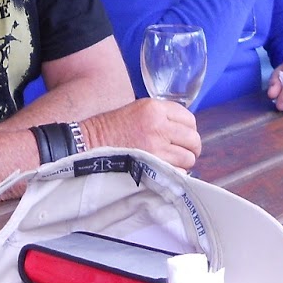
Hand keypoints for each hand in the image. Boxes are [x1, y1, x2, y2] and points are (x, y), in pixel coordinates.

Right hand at [81, 98, 201, 170]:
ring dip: (183, 162)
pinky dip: (175, 174)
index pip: (189, 119)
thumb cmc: (110, 129)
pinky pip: (178, 173)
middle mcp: (159, 125)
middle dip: (190, 148)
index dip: (189, 130)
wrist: (89, 145)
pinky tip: (165, 172)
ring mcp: (157, 147)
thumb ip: (161, 116)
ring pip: (188, 158)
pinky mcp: (153, 166)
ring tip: (172, 163)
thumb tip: (183, 130)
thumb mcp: (136, 110)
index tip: (184, 137)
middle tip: (183, 153)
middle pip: (193, 139)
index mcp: (155, 108)